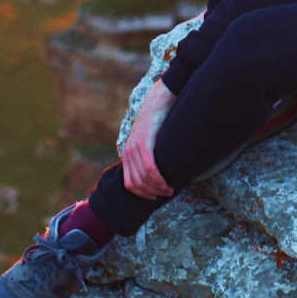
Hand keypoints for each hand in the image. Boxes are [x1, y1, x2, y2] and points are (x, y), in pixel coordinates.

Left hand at [120, 81, 174, 199]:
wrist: (159, 100)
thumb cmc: (159, 121)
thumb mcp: (150, 141)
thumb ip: (148, 156)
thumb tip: (157, 173)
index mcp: (126, 154)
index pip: (129, 185)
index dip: (143, 195)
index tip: (156, 198)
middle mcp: (127, 152)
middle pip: (136, 184)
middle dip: (152, 193)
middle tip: (167, 193)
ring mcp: (134, 148)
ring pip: (144, 178)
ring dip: (158, 188)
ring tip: (170, 189)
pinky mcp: (144, 143)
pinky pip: (149, 168)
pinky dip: (158, 179)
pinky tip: (167, 182)